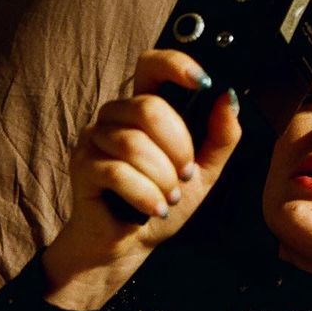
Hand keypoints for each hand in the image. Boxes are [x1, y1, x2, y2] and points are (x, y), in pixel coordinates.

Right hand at [42, 49, 241, 310]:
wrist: (127, 245)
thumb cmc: (161, 202)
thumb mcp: (203, 171)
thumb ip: (220, 136)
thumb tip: (229, 98)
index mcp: (143, 109)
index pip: (151, 65)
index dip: (175, 65)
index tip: (204, 82)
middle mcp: (115, 116)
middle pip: (148, 108)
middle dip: (178, 147)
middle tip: (185, 176)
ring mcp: (93, 138)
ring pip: (133, 144)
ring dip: (162, 178)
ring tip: (168, 197)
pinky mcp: (82, 166)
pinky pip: (117, 172)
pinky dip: (144, 194)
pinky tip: (154, 208)